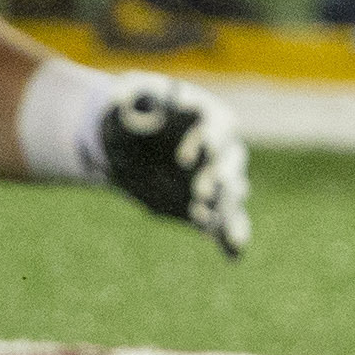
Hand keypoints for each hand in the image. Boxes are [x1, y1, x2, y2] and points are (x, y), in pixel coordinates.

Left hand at [99, 73, 250, 255]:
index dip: (208, 139)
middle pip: (231, 162)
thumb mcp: (121, 100)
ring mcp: (217, 179)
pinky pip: (227, 222)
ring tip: (209, 224)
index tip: (185, 157)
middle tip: (201, 194)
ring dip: (224, 209)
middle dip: (219, 178)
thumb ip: (129, 103)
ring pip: (232, 194)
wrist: (128, 147)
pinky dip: (230, 237)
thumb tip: (138, 111)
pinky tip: (233, 254)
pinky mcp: (209, 206)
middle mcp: (221, 148)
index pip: (219, 125)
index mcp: (206, 115)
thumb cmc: (128, 113)